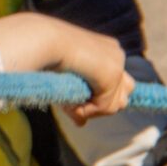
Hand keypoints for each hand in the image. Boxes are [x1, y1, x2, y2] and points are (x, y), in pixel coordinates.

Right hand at [0, 11, 133, 119]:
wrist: (43, 41)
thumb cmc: (46, 57)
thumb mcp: (65, 82)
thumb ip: (78, 101)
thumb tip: (81, 124)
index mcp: (106, 50)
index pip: (117, 84)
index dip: (100, 99)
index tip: (77, 102)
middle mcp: (115, 53)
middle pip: (123, 96)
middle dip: (100, 106)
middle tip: (75, 104)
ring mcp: (117, 63)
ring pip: (116, 104)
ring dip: (92, 110)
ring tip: (70, 103)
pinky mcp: (112, 73)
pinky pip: (106, 107)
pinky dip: (88, 110)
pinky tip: (71, 101)